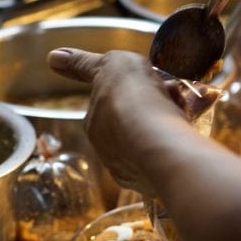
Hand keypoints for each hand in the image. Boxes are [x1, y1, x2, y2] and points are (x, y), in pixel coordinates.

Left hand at [47, 47, 189, 194]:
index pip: (110, 103)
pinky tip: (188, 135)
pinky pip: (168, 158)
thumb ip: (84, 63)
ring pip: (153, 139)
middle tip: (172, 93)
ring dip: (168, 122)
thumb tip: (53, 57)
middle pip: (134, 121)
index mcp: (95, 121)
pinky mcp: (154, 182)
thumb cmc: (135, 98)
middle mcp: (108, 148)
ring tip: (186, 111)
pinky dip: (178, 144)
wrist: (159, 142)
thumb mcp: (112, 64)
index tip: (147, 84)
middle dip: (152, 106)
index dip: (132, 89)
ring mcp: (131, 168)